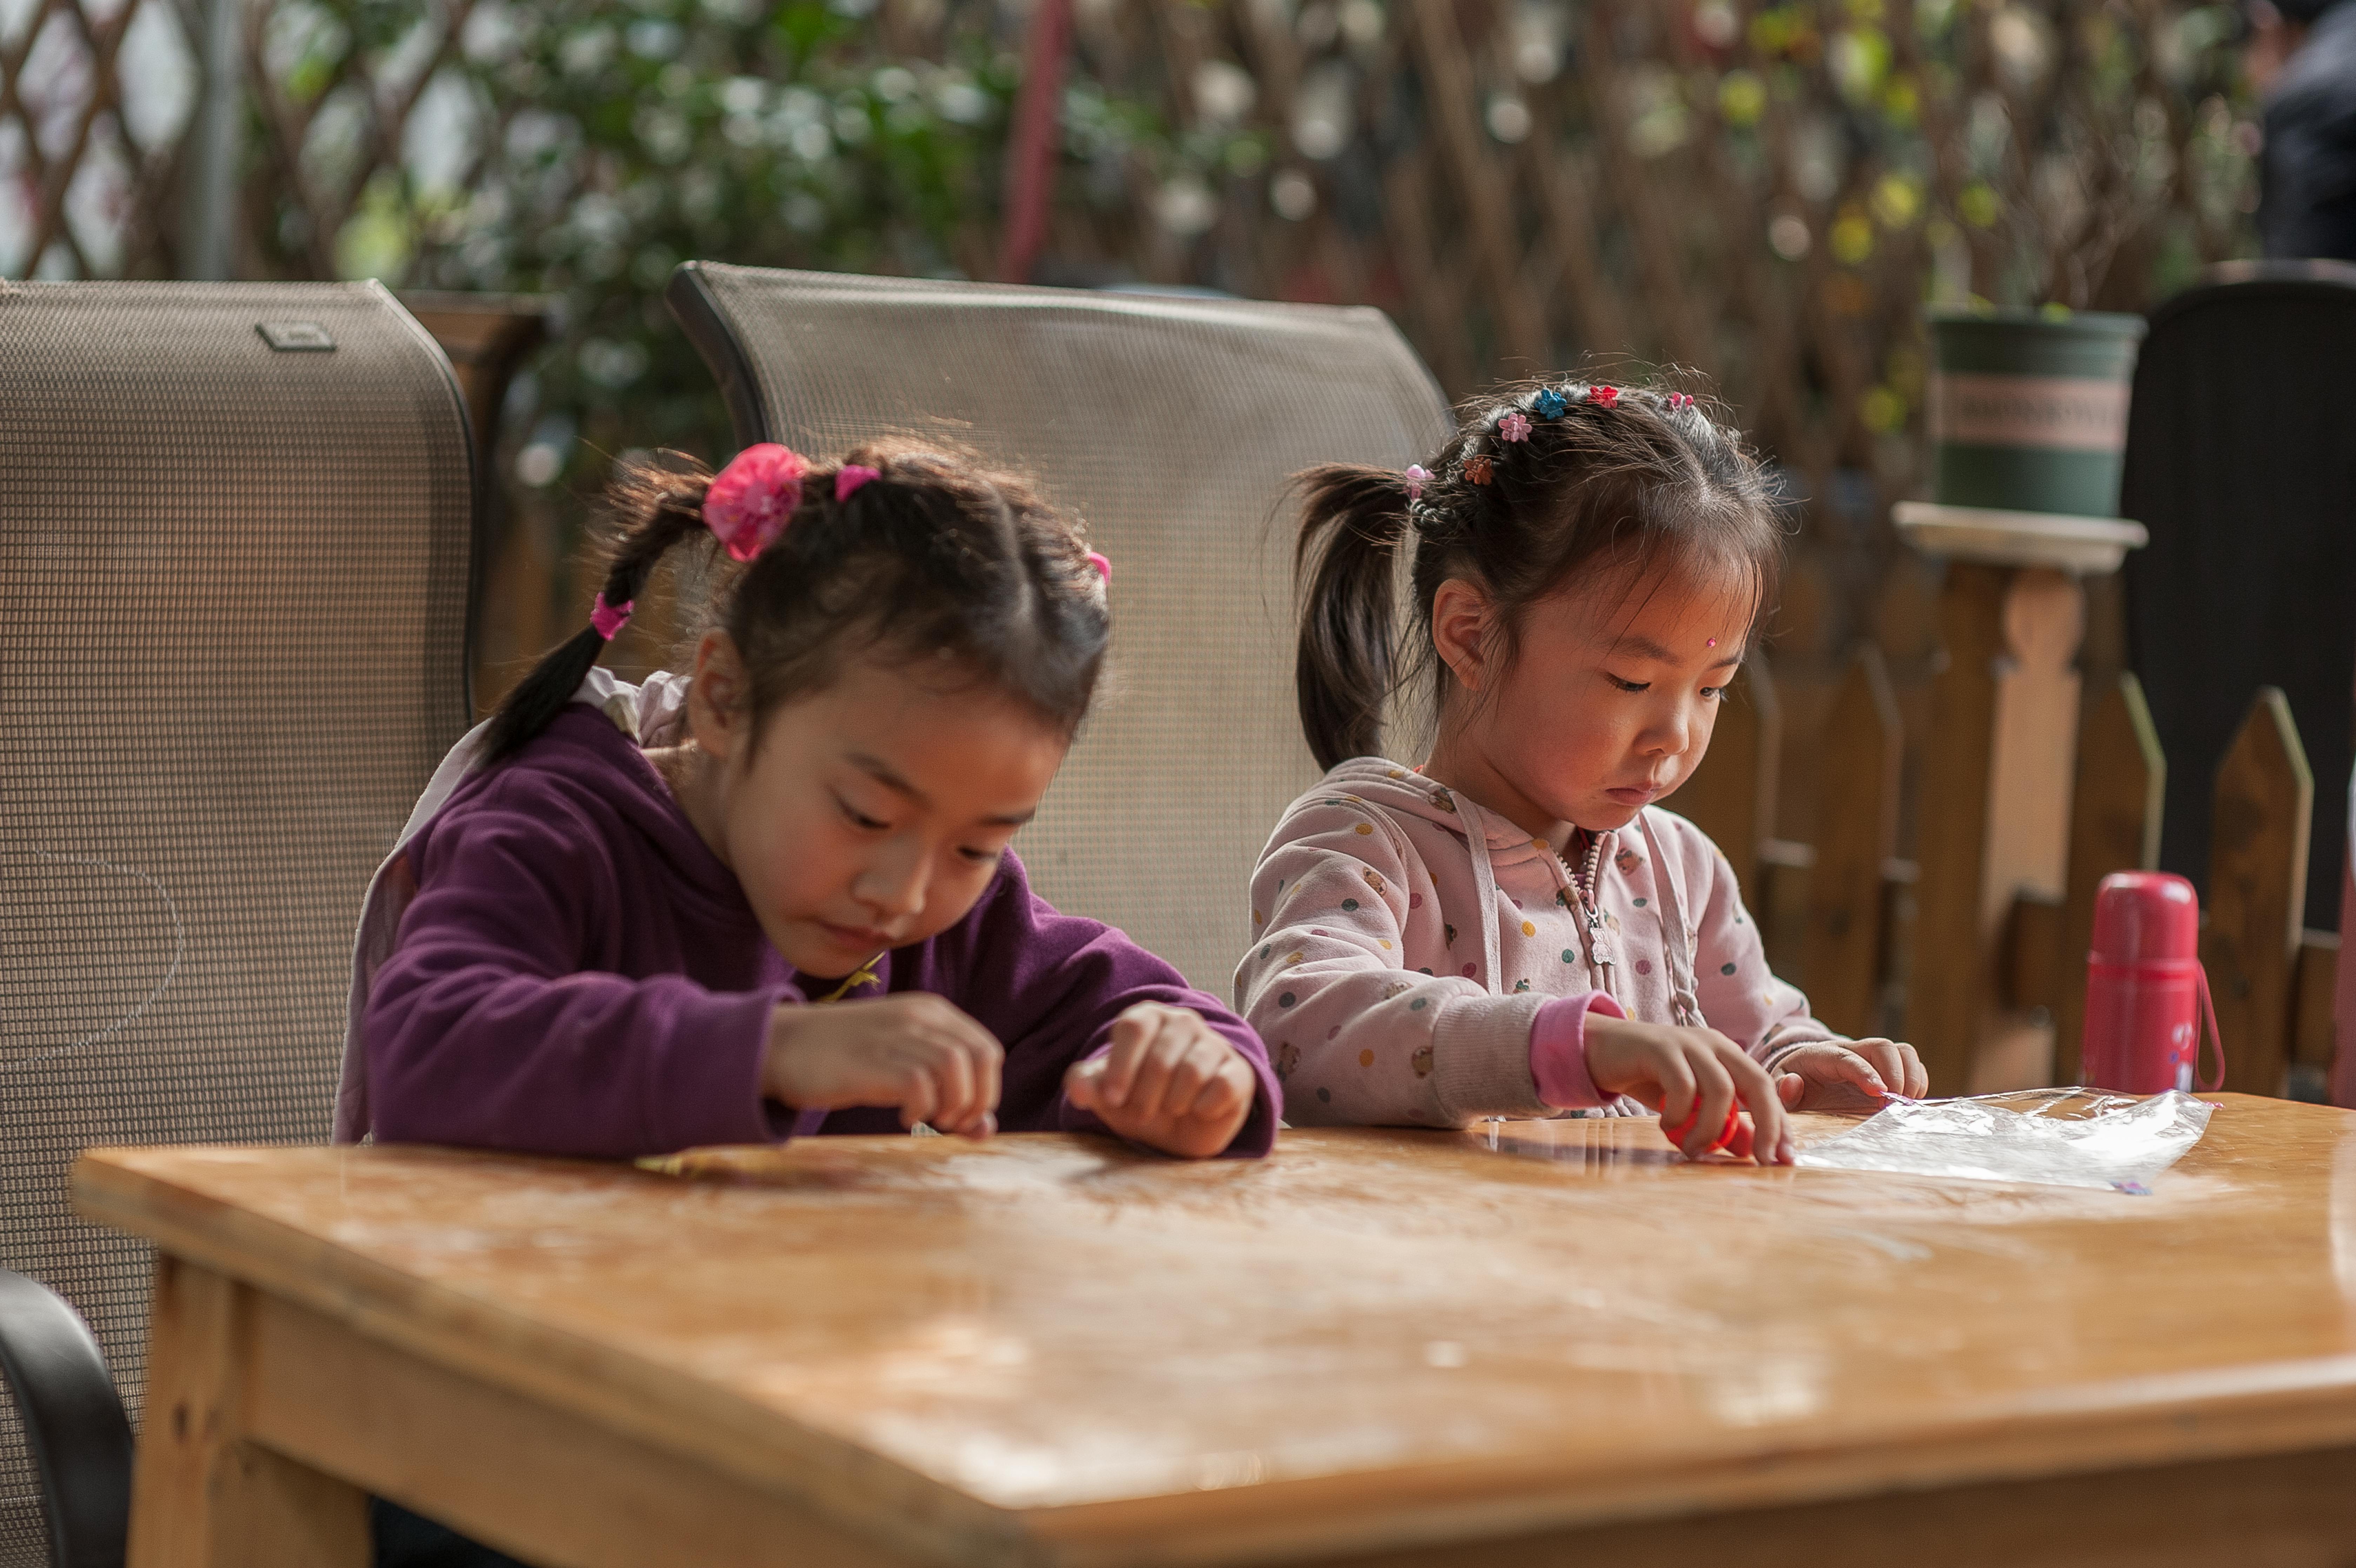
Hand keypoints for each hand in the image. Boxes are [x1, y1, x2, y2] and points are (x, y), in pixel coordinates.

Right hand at [761, 994, 1003, 1137]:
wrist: (784, 1046)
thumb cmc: (847, 1060)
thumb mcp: (902, 1064)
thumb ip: (946, 1089)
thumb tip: (987, 1129)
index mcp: (931, 1012)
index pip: (987, 1049)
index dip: (986, 1089)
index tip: (963, 1115)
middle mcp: (918, 1017)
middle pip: (981, 1058)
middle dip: (977, 1099)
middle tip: (950, 1122)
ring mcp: (894, 1036)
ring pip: (955, 1067)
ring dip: (953, 1104)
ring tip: (930, 1119)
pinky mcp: (871, 1061)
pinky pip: (919, 1084)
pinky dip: (921, 1108)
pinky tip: (903, 1117)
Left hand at [1063, 1003, 1258, 1158]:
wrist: (1181, 1128)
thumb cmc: (1140, 1100)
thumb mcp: (1108, 1097)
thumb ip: (1087, 1087)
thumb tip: (1078, 1088)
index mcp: (1147, 1017)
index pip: (1134, 1028)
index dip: (1121, 1066)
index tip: (1113, 1100)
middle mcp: (1183, 1022)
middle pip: (1160, 1057)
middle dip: (1145, 1096)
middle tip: (1141, 1113)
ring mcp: (1214, 1043)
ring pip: (1193, 1071)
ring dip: (1175, 1102)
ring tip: (1170, 1110)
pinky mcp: (1239, 1070)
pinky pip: (1224, 1085)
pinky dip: (1206, 1106)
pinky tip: (1199, 1110)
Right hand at [1583, 1015, 1791, 1164]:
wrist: (1598, 1048)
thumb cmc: (1648, 1077)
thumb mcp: (1690, 1105)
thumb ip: (1721, 1124)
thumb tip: (1751, 1151)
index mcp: (1727, 1055)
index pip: (1766, 1086)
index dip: (1780, 1123)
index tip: (1785, 1158)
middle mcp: (1714, 1044)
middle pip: (1756, 1082)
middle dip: (1766, 1125)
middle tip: (1760, 1161)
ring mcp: (1688, 1043)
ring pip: (1720, 1089)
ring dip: (1711, 1128)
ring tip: (1692, 1150)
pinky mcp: (1660, 1048)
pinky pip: (1682, 1086)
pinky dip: (1680, 1114)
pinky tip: (1667, 1127)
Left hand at [1772, 1039, 1926, 1111]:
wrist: (1805, 1077)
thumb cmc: (1794, 1083)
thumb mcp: (1778, 1086)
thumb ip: (1781, 1088)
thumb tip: (1792, 1084)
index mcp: (1824, 1055)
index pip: (1848, 1058)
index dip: (1866, 1073)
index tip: (1879, 1093)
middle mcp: (1853, 1051)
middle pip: (1882, 1047)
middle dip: (1895, 1073)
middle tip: (1894, 1104)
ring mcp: (1873, 1059)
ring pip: (1902, 1051)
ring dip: (1911, 1076)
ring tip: (1905, 1103)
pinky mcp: (1888, 1070)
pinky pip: (1912, 1064)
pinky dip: (1918, 1081)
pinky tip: (1910, 1101)